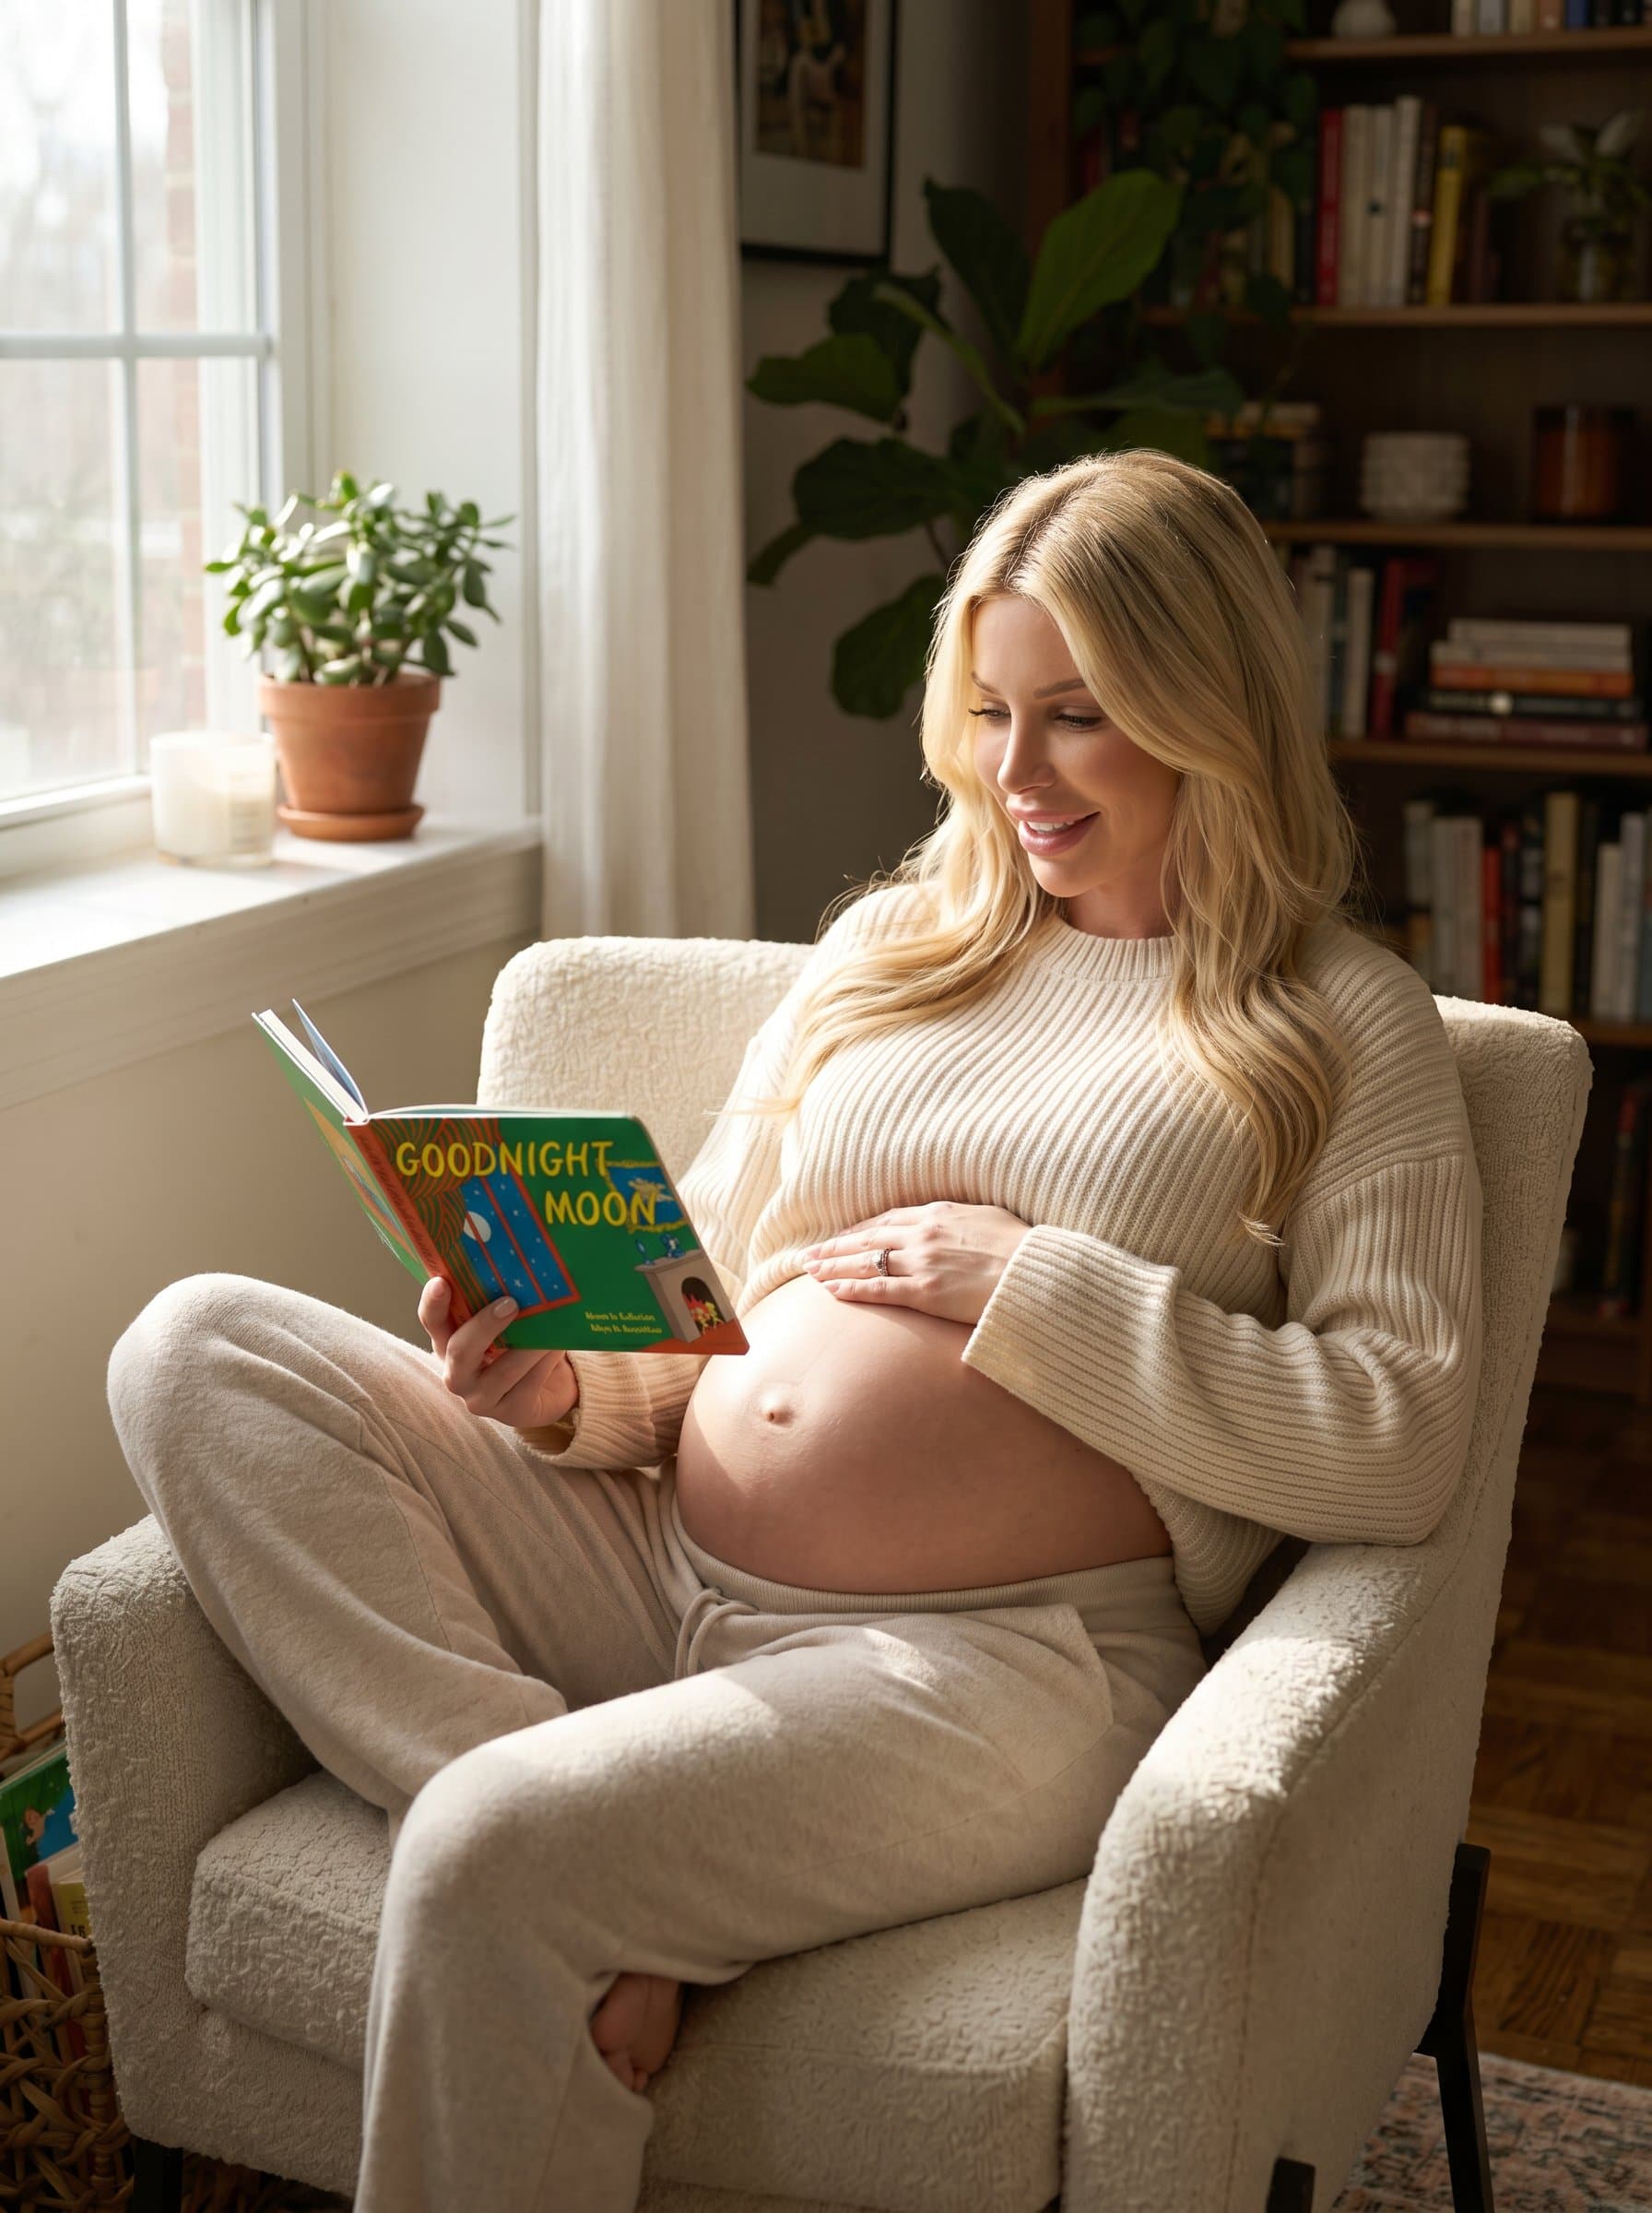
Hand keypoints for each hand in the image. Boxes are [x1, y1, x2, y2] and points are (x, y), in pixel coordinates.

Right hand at [417, 1278, 579, 1428]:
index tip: (441, 1282)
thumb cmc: (517, 1346)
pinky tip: (558, 1344)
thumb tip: (518, 1268)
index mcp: (448, 1343)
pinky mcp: (511, 1413)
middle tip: (510, 1303)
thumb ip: (498, 1302)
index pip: (431, 1321)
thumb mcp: (503, 1324)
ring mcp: (481, 1398)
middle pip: (460, 1351)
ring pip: (502, 1371)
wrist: (546, 1389)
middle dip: (484, 1326)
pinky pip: (529, 1384)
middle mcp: (457, 1374)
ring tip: (550, 1322)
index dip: (433, 1303)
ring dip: (527, 1345)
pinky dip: (545, 1361)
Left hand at [798, 1201, 1030, 1327]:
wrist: (1035, 1273)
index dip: (858, 1230)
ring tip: (810, 1272)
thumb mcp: (989, 1218)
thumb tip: (955, 1222)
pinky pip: (879, 1289)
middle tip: (809, 1254)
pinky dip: (852, 1289)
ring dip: (833, 1267)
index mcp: (938, 1213)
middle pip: (867, 1239)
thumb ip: (963, 1218)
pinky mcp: (926, 1292)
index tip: (841, 1237)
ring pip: (865, 1262)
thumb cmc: (1021, 1247)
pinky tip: (831, 1291)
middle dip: (835, 1247)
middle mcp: (923, 1234)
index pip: (886, 1220)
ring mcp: (922, 1262)